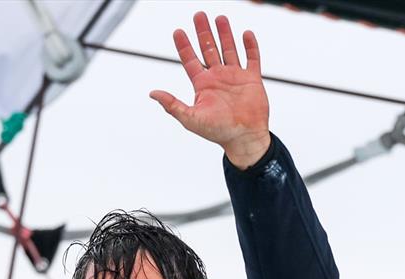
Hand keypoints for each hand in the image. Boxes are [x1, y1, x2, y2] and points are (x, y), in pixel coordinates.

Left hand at [150, 12, 269, 169]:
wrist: (244, 138)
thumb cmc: (217, 132)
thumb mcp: (191, 119)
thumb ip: (172, 105)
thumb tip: (152, 93)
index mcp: (203, 85)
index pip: (190, 60)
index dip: (184, 46)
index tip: (177, 31)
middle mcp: (218, 77)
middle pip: (208, 49)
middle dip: (203, 32)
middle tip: (198, 15)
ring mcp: (235, 76)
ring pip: (229, 49)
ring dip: (224, 34)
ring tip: (219, 18)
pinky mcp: (252, 79)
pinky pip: (252, 58)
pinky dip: (250, 46)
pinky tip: (245, 34)